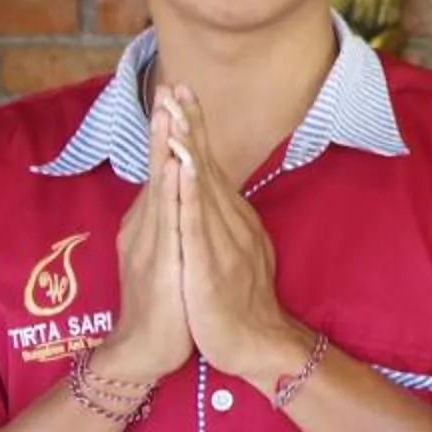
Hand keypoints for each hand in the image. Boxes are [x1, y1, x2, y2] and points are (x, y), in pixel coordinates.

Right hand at [96, 101, 192, 385]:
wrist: (145, 350)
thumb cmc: (164, 301)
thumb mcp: (169, 252)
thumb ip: (170, 222)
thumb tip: (177, 194)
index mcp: (152, 223)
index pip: (162, 168)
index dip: (169, 133)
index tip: (177, 94)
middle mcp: (145, 227)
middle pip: (156, 168)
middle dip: (163, 127)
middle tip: (169, 86)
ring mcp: (149, 244)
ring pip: (159, 188)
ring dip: (163, 149)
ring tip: (168, 113)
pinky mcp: (158, 265)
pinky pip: (168, 223)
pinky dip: (172, 193)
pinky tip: (177, 169)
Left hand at [165, 85, 307, 385]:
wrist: (255, 346)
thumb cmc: (234, 304)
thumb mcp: (227, 254)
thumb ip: (219, 223)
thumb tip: (207, 195)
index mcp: (230, 220)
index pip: (209, 167)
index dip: (196, 130)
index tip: (181, 94)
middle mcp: (231, 223)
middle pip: (207, 165)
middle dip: (191, 124)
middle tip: (177, 86)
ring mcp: (223, 243)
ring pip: (203, 187)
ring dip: (189, 147)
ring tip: (175, 114)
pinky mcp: (212, 267)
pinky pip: (199, 225)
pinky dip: (190, 193)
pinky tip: (183, 169)